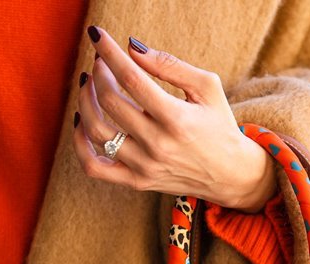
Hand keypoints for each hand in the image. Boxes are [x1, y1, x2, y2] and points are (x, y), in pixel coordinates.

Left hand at [74, 27, 277, 212]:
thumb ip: (170, 66)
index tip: (97, 35)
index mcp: (177, 119)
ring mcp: (144, 166)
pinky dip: (79, 144)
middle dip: (98, 74)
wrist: (230, 174)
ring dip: (85, 101)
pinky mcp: (136, 181)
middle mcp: (158, 145)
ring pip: (96, 131)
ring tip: (89, 84)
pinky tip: (81, 121)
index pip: (132, 79)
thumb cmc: (219, 125)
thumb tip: (132, 49)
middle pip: (110, 102)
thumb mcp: (207, 88)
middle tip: (100, 62)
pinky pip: (94, 167)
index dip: (110, 53)